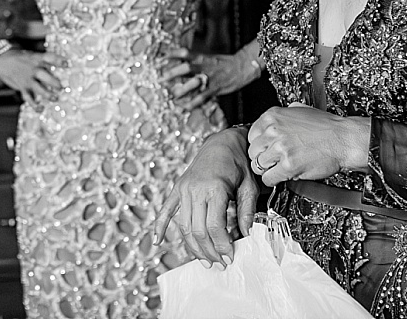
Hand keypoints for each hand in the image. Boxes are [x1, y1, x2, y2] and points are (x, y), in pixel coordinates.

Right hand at [0, 48, 63, 105]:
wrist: (1, 60)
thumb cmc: (19, 57)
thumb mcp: (31, 55)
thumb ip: (41, 61)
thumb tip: (55, 67)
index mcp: (36, 58)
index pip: (49, 57)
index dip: (59, 60)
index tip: (67, 64)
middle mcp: (33, 69)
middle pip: (46, 76)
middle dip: (55, 83)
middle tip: (62, 87)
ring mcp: (27, 79)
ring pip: (39, 89)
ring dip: (48, 95)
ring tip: (55, 98)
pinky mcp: (22, 87)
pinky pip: (28, 98)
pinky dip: (34, 105)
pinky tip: (40, 109)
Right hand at [153, 127, 256, 267]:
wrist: (222, 143)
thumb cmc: (238, 164)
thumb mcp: (249, 186)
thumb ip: (246, 211)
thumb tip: (246, 235)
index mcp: (215, 188)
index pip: (215, 226)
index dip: (222, 245)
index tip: (230, 257)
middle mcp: (195, 189)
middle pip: (198, 230)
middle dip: (209, 251)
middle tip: (220, 263)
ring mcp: (184, 189)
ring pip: (184, 226)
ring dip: (193, 247)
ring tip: (205, 260)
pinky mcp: (178, 189)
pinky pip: (166, 210)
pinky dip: (160, 227)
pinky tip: (157, 242)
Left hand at [161, 47, 260, 108]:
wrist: (242, 66)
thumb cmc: (224, 63)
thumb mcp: (208, 58)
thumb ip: (195, 62)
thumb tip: (180, 64)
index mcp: (201, 57)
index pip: (183, 52)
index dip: (171, 54)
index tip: (161, 57)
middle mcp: (203, 66)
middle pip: (185, 68)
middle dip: (172, 73)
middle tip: (160, 78)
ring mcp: (209, 78)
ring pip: (193, 83)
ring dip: (181, 90)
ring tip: (170, 96)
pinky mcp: (215, 88)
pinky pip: (202, 97)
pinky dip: (192, 104)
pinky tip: (184, 108)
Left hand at [247, 104, 369, 186]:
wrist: (343, 139)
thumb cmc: (327, 126)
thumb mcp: (300, 110)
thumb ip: (284, 114)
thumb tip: (273, 121)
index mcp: (273, 116)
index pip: (251, 135)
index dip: (259, 145)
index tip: (266, 149)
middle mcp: (273, 131)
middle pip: (253, 151)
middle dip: (262, 158)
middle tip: (272, 161)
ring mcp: (280, 148)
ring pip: (258, 166)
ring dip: (268, 169)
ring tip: (279, 168)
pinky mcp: (288, 165)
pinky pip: (269, 178)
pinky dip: (273, 180)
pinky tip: (282, 176)